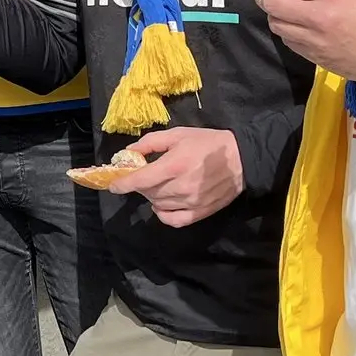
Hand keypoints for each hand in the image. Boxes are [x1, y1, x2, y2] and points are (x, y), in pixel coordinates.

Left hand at [108, 127, 244, 226]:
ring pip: (158, 205)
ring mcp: (191, 202)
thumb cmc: (208, 143)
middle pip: (148, 192)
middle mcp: (181, 186)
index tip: (113, 186)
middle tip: (144, 175)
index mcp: (174, 165)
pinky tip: (163, 204)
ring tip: (157, 185)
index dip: (123, 184)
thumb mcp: (178, 134)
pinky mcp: (200, 213)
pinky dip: (163, 214)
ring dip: (151, 196)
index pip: (141, 180)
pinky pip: (174, 220)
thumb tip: (129, 152)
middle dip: (140, 185)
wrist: (242, 159)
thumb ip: (151, 142)